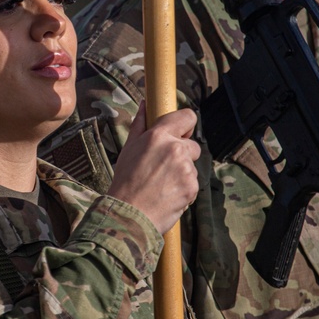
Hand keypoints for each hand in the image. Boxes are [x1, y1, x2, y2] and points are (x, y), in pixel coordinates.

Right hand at [107, 104, 200, 234]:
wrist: (128, 215)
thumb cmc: (125, 181)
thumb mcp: (128, 149)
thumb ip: (140, 124)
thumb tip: (145, 104)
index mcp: (158, 136)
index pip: (188, 117)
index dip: (186, 125)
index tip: (181, 133)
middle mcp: (175, 149)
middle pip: (193, 145)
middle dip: (183, 155)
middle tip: (162, 168)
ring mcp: (186, 169)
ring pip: (192, 166)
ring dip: (182, 174)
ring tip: (161, 185)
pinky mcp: (192, 187)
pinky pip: (193, 183)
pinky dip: (184, 189)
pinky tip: (167, 194)